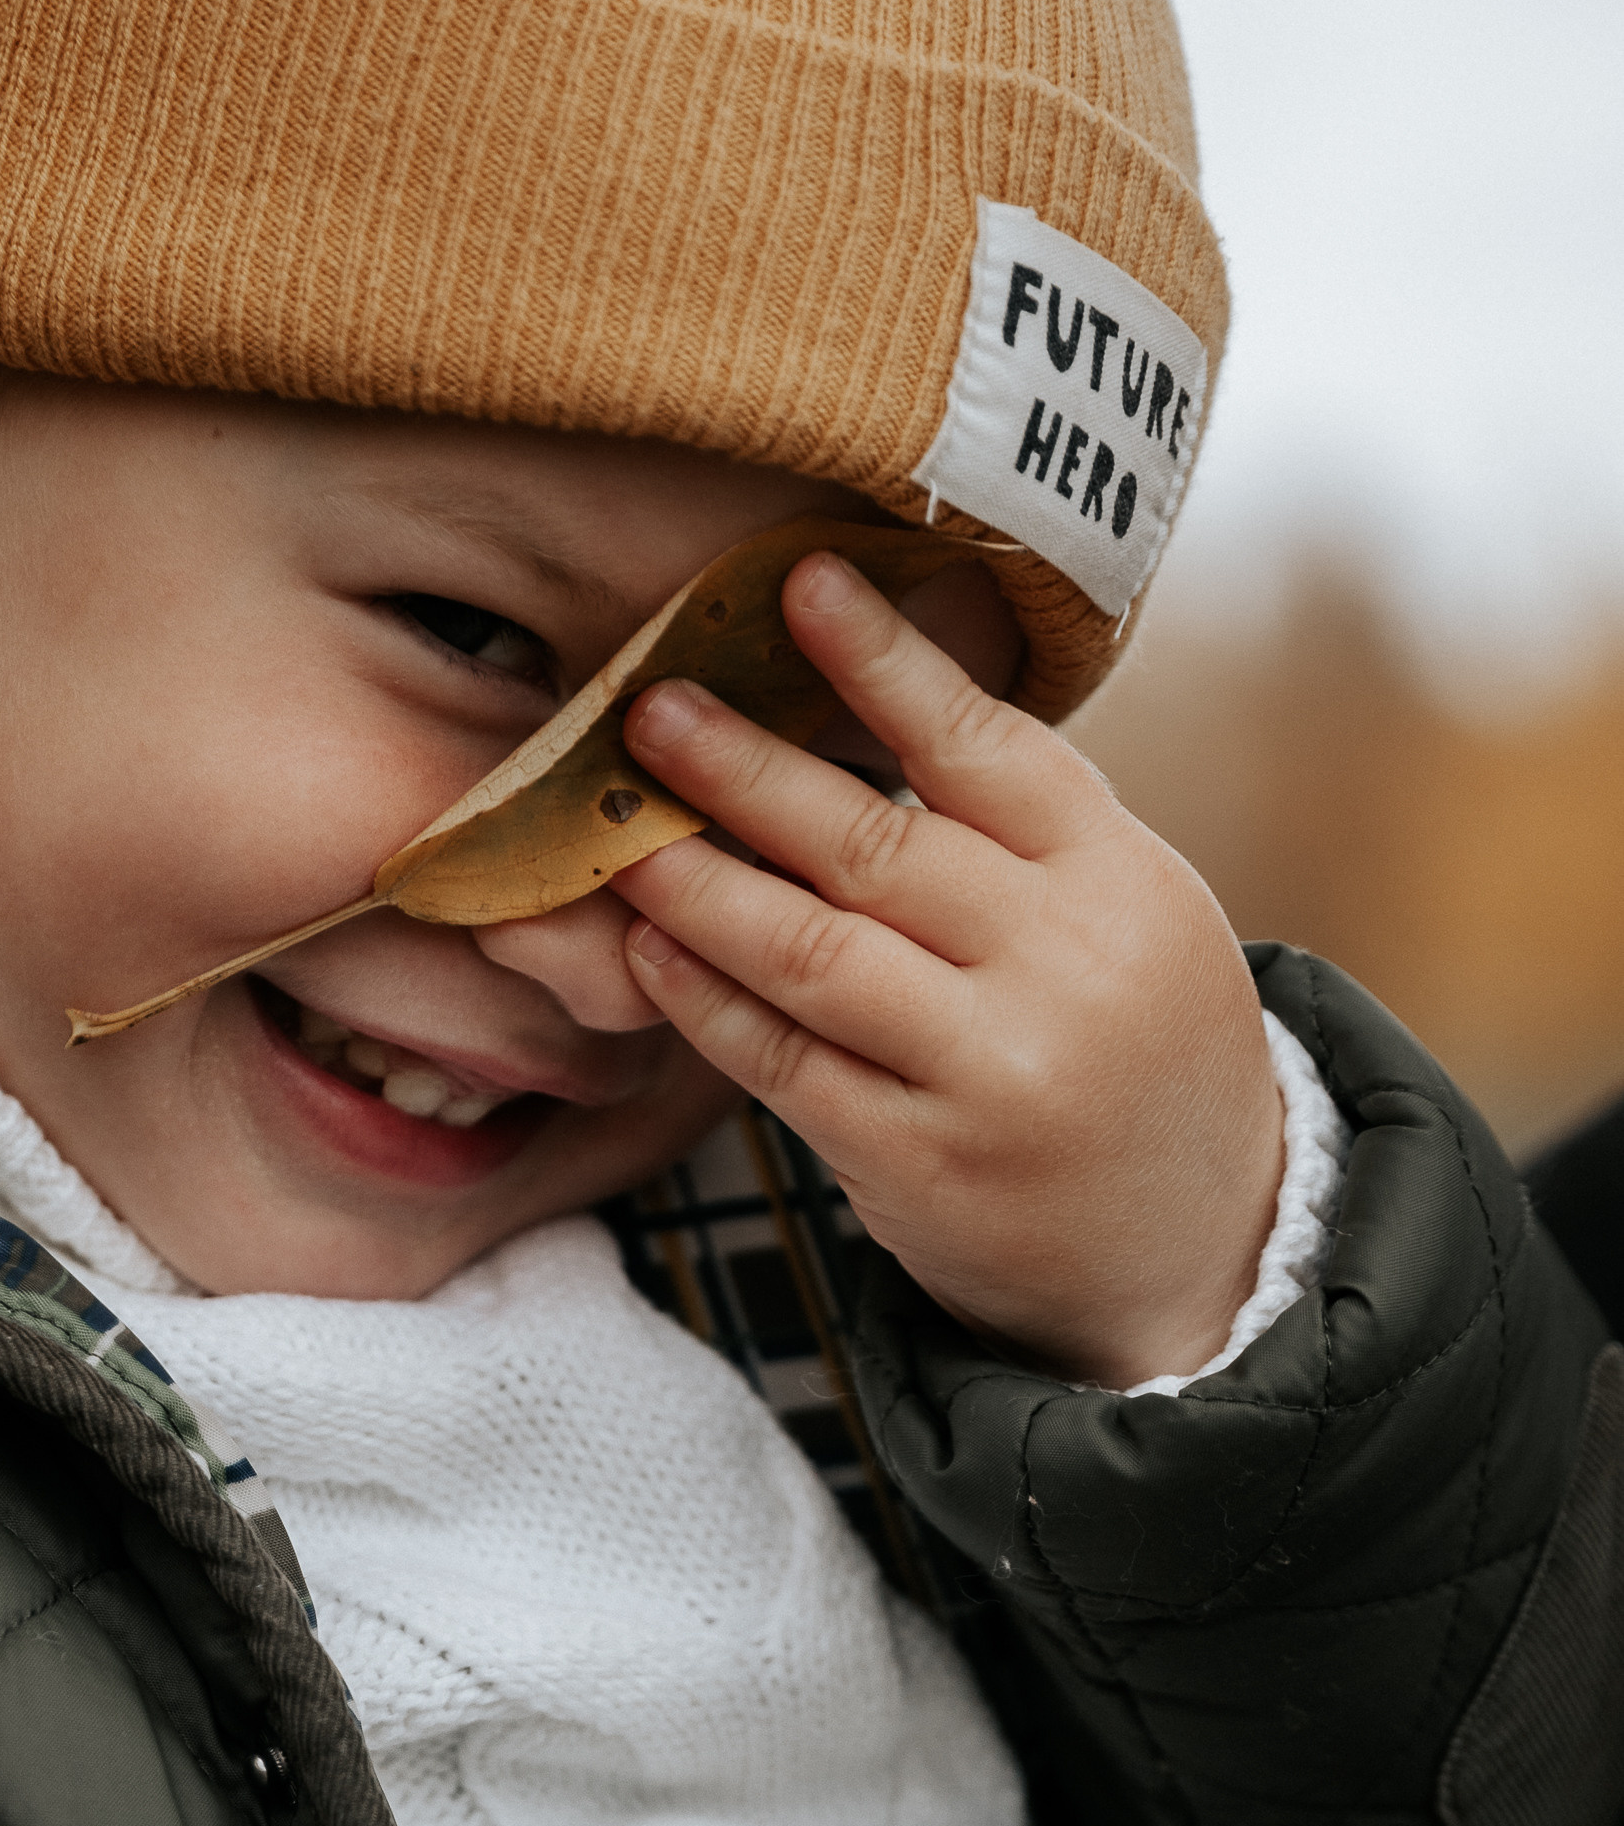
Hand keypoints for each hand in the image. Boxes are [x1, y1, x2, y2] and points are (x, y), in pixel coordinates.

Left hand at [613, 553, 1283, 1385]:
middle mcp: (1061, 970)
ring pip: (813, 953)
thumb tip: (838, 704)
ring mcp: (990, 1075)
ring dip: (700, 884)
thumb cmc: (1134, 1041)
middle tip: (651, 711)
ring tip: (621, 829)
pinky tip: (650, 948)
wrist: (1204, 1241)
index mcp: (1118, 880)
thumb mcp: (1128, 912)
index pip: (987, 747)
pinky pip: (785, 1064)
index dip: (885, 663)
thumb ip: (1011, 830)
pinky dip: (707, 1001)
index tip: (798, 584)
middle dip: (747, 771)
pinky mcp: (920, 1164)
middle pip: (875, 845)